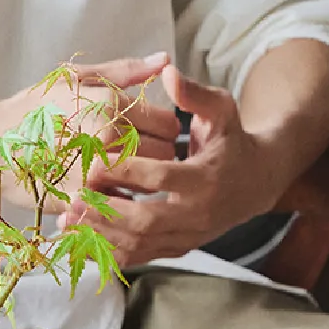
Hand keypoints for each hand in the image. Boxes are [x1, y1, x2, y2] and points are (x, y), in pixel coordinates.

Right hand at [0, 54, 180, 211]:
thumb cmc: (33, 109)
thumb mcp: (75, 79)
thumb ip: (125, 71)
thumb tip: (166, 61)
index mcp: (111, 104)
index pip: (169, 124)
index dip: (160, 129)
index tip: (145, 132)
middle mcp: (108, 137)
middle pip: (164, 154)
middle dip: (154, 155)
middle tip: (130, 154)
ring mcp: (95, 171)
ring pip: (147, 182)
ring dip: (139, 180)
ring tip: (116, 172)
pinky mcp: (82, 199)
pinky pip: (122, 205)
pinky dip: (118, 200)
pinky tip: (102, 190)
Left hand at [59, 65, 285, 265]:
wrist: (258, 181)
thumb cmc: (232, 139)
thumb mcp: (222, 110)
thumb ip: (194, 94)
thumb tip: (167, 71)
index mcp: (207, 177)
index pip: (161, 178)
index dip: (126, 171)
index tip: (94, 162)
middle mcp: (200, 212)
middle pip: (147, 220)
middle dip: (108, 211)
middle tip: (75, 197)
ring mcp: (190, 235)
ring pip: (142, 244)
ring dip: (103, 236)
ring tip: (70, 221)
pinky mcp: (180, 247)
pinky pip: (142, 256)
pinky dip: (111, 252)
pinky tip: (82, 242)